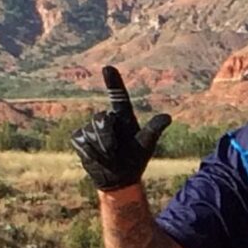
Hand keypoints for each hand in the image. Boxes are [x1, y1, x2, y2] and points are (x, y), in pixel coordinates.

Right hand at [72, 67, 171, 191]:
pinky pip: (80, 139)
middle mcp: (108, 119)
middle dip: (106, 136)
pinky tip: (95, 157)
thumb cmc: (135, 160)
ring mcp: (92, 128)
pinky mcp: (80, 138)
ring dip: (100, 148)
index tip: (108, 68)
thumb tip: (167, 117)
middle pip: (101, 118)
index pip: (118, 96)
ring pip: (90, 132)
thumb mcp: (146, 145)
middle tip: (114, 151)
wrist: (119, 179)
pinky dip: (88, 151)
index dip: (113, 82)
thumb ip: (154, 130)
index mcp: (124, 117)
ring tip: (108, 157)